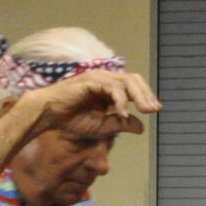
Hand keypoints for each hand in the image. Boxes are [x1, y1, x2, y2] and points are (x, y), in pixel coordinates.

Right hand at [24, 69, 159, 137]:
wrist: (48, 115)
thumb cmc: (71, 119)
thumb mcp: (102, 126)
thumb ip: (120, 124)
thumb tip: (142, 127)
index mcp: (108, 87)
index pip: (133, 86)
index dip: (146, 96)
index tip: (156, 110)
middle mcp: (105, 78)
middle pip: (134, 80)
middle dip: (146, 95)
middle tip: (154, 110)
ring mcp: (98, 77)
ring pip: (126, 81)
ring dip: (138, 96)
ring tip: (145, 110)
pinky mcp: (90, 81)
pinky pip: (112, 88)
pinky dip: (120, 101)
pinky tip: (122, 114)